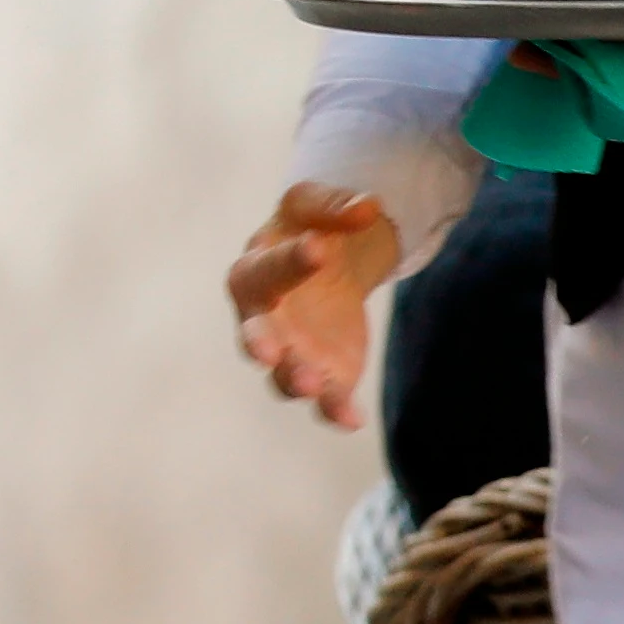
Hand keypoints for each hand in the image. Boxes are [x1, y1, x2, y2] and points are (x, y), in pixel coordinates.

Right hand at [228, 184, 398, 429]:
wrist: (327, 259)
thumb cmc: (309, 226)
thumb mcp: (316, 204)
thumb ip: (337, 205)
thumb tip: (369, 207)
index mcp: (254, 271)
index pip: (265, 270)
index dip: (290, 261)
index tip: (320, 249)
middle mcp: (263, 319)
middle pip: (255, 335)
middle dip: (260, 344)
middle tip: (269, 352)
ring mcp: (291, 351)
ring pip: (283, 376)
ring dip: (295, 381)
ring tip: (309, 385)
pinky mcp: (325, 373)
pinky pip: (326, 398)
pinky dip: (335, 411)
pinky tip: (352, 419)